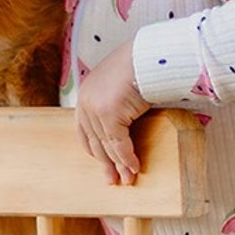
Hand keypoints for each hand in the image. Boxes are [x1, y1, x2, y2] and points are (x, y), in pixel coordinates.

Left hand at [76, 43, 147, 184]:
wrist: (149, 54)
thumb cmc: (141, 67)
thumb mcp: (121, 88)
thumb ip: (115, 105)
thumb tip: (123, 126)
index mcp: (85, 95)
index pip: (85, 131)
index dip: (96, 151)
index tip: (104, 165)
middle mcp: (86, 102)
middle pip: (94, 142)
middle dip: (106, 163)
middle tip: (114, 180)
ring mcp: (95, 108)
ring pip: (107, 146)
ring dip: (119, 165)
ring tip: (128, 179)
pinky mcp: (108, 114)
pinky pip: (119, 144)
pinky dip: (127, 158)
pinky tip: (135, 167)